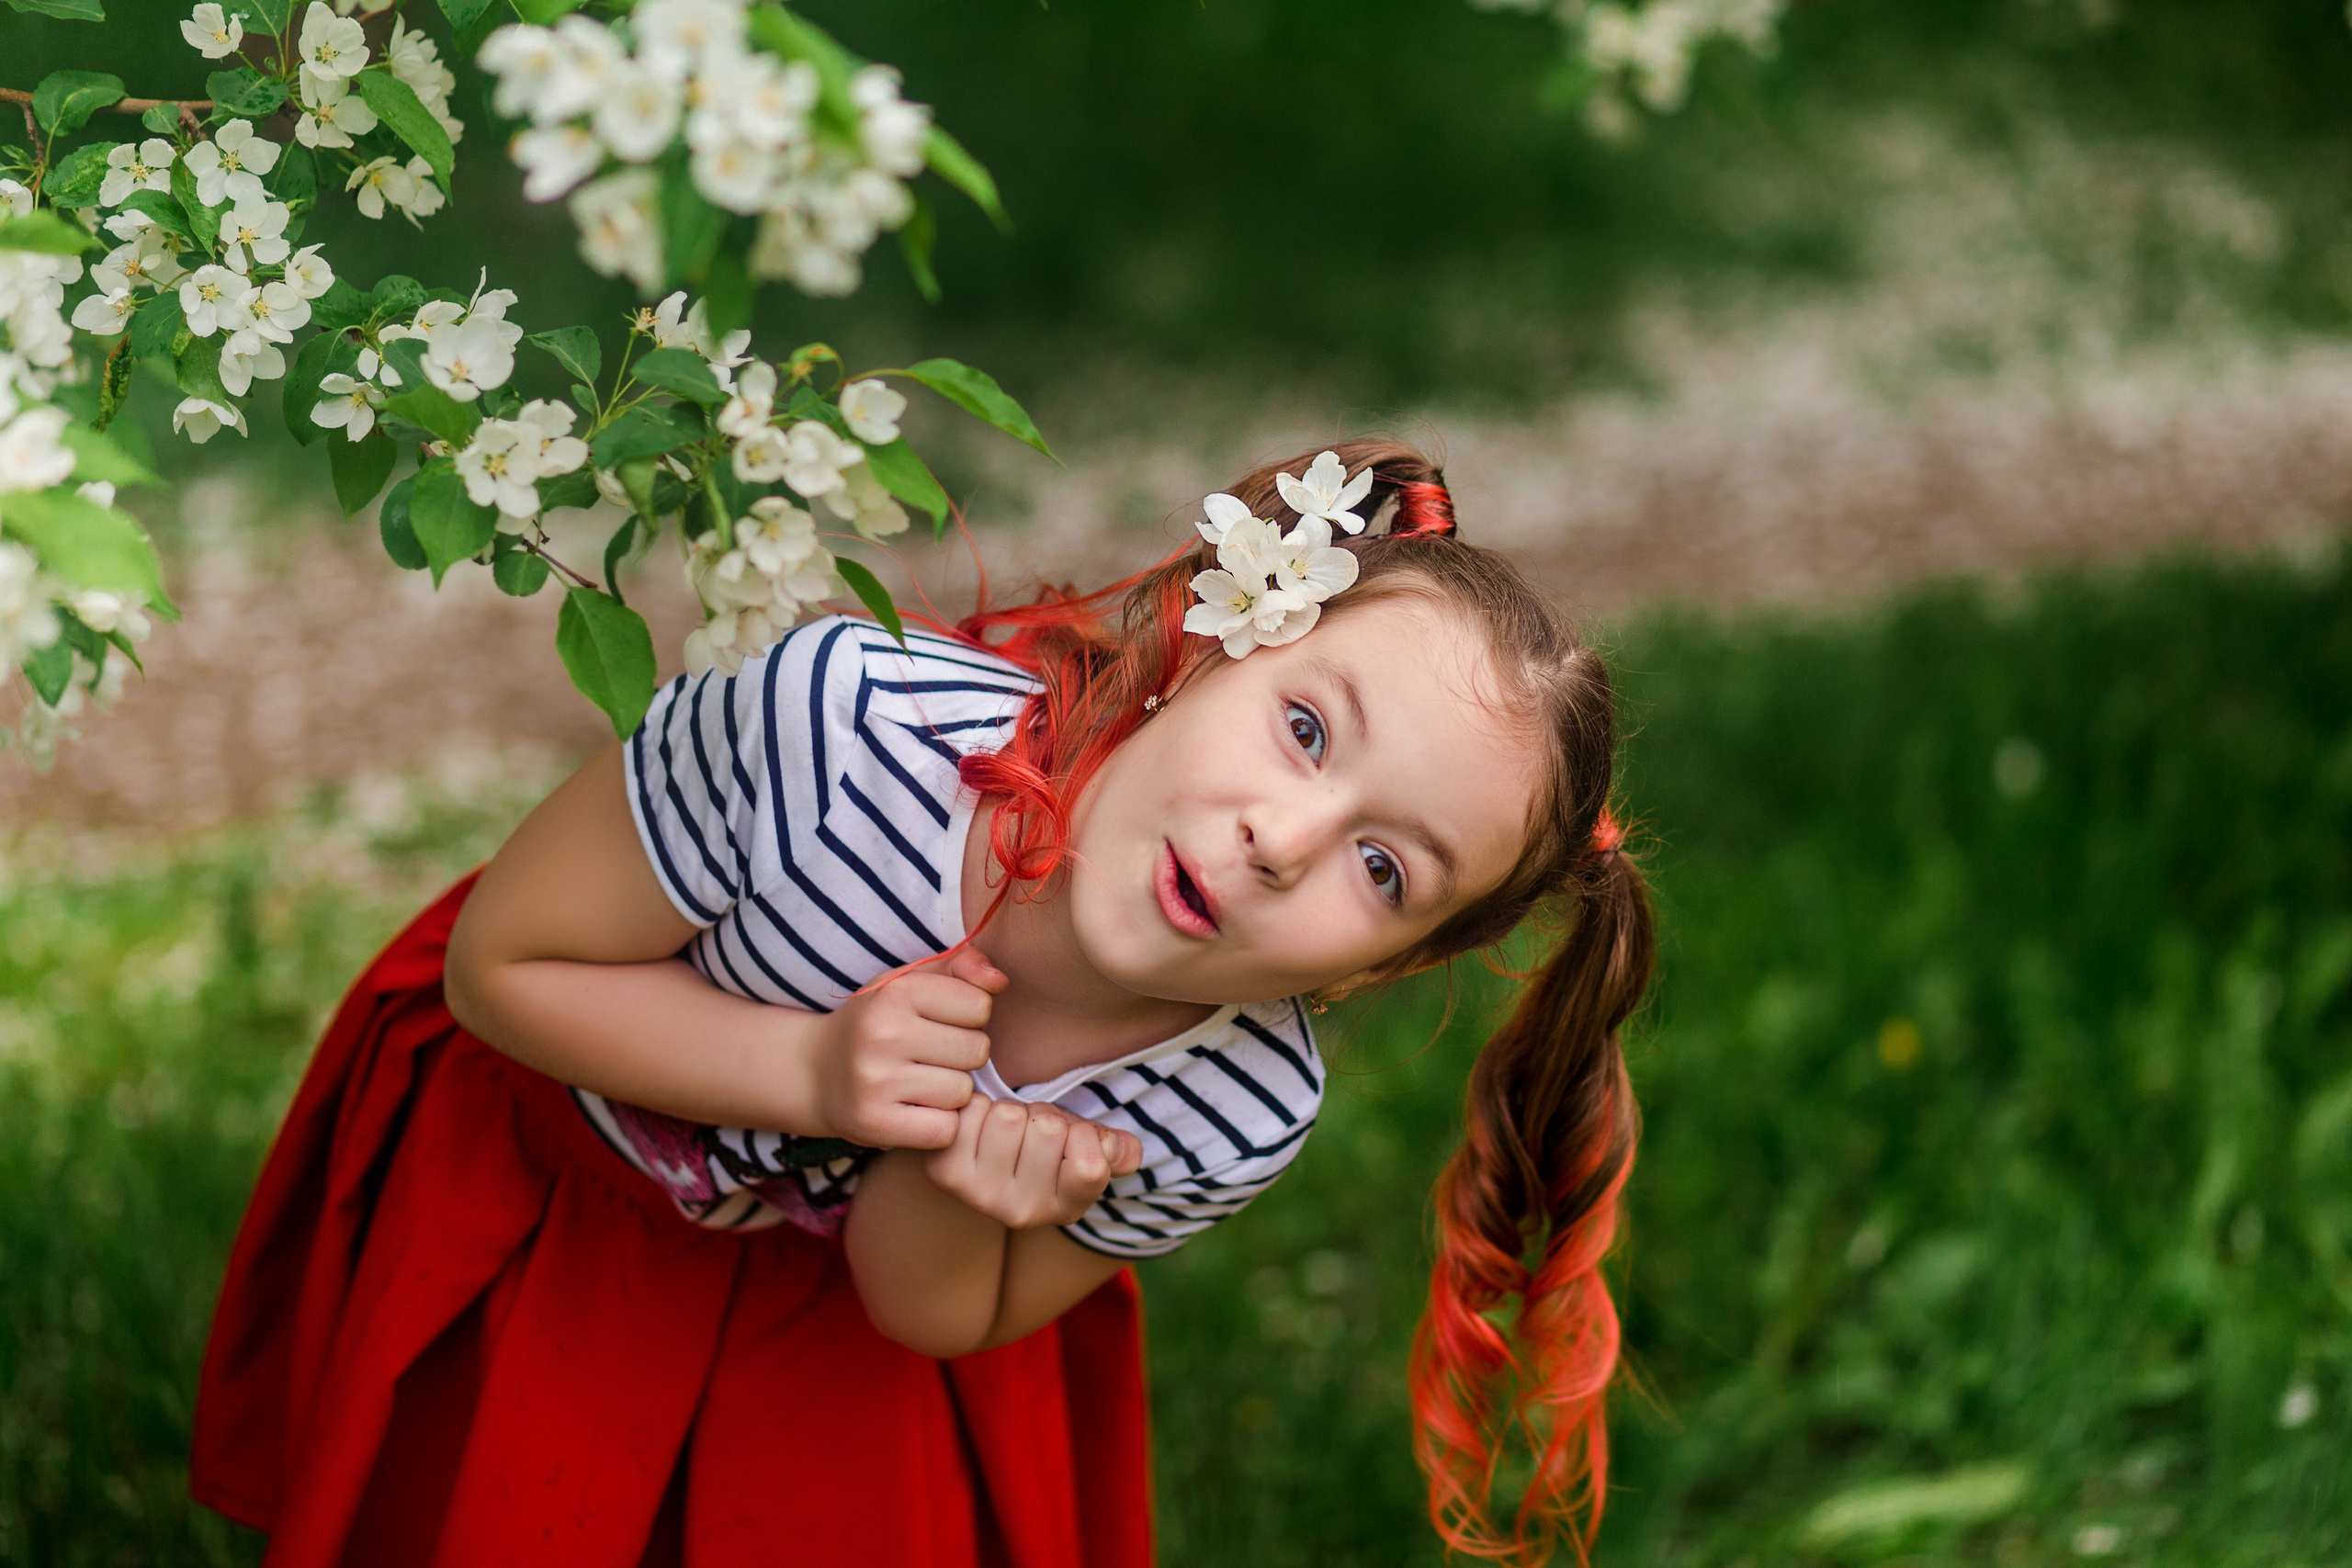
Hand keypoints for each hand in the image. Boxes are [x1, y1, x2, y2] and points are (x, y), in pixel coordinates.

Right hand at [810, 947, 1006, 1149]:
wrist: (814, 1072)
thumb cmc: (878, 1023)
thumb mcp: (910, 984)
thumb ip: (960, 970)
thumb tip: (1000, 980)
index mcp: (895, 992)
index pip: (979, 1006)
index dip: (970, 1018)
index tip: (944, 1023)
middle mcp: (882, 1033)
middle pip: (977, 1051)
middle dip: (964, 1057)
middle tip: (933, 1058)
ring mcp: (875, 1081)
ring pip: (963, 1092)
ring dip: (952, 1093)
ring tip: (923, 1084)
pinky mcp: (874, 1123)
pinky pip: (945, 1130)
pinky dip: (939, 1126)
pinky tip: (917, 1112)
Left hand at [924, 1097, 1145, 1230]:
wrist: (983, 1164)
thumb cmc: (1046, 1149)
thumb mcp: (1091, 1150)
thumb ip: (1118, 1150)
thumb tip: (1122, 1151)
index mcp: (1067, 1210)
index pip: (1090, 1167)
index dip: (1086, 1135)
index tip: (1073, 1139)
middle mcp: (1023, 1213)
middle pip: (1048, 1128)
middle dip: (1045, 1115)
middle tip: (1033, 1131)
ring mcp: (979, 1196)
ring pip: (1008, 1116)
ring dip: (1011, 1109)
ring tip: (1007, 1130)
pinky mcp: (944, 1172)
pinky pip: (973, 1111)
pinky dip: (979, 1106)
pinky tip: (980, 1127)